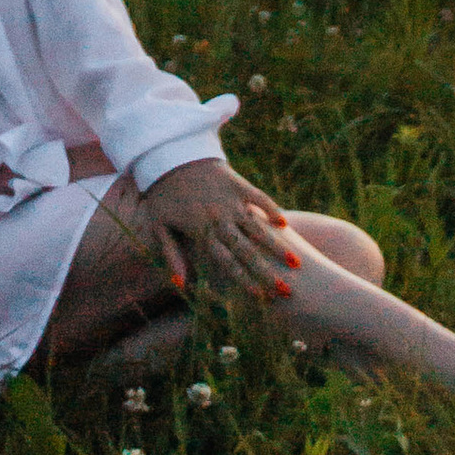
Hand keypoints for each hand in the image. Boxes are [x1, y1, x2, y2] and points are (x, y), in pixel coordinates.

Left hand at [137, 159, 297, 301]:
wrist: (167, 156)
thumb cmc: (161, 196)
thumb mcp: (158, 227)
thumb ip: (172, 255)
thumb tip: (180, 284)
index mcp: (201, 232)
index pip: (227, 263)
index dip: (244, 281)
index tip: (261, 298)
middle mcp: (219, 219)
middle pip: (247, 251)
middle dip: (267, 271)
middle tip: (288, 289)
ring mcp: (231, 200)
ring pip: (257, 228)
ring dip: (276, 246)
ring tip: (296, 264)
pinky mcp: (238, 183)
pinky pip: (259, 198)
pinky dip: (271, 210)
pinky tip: (284, 224)